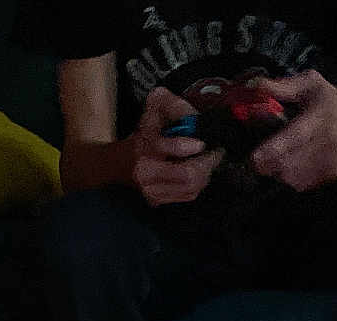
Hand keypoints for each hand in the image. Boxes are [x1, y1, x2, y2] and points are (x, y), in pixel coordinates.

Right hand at [128, 87, 223, 206]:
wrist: (120, 162)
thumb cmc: (143, 133)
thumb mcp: (154, 107)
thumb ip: (174, 105)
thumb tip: (194, 116)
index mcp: (144, 146)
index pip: (168, 148)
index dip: (188, 146)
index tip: (200, 143)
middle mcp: (146, 171)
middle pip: (187, 175)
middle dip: (207, 163)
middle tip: (215, 152)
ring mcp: (151, 189)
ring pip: (191, 188)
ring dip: (206, 174)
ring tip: (208, 161)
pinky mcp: (157, 200)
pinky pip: (188, 195)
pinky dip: (199, 184)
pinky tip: (198, 173)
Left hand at [248, 70, 336, 190]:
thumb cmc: (330, 101)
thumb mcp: (310, 85)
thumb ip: (283, 87)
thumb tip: (256, 88)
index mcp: (322, 116)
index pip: (296, 136)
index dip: (273, 149)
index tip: (254, 157)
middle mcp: (329, 141)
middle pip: (290, 163)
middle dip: (268, 164)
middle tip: (258, 159)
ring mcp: (332, 161)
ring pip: (293, 178)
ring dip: (278, 171)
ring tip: (278, 157)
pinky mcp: (332, 175)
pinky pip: (302, 184)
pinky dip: (291, 177)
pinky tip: (293, 163)